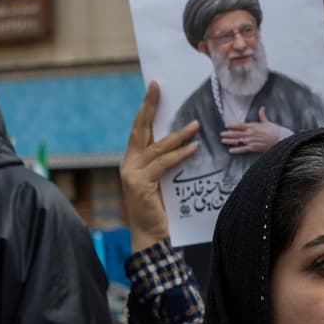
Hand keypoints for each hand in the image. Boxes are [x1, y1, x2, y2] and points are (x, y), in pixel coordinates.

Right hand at [120, 82, 197, 250]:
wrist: (152, 237)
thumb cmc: (161, 208)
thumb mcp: (162, 179)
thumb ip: (165, 160)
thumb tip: (183, 138)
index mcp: (132, 160)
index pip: (140, 129)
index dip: (146, 108)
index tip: (154, 87)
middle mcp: (128, 164)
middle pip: (140, 129)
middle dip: (149, 106)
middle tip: (157, 87)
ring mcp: (132, 174)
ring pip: (157, 147)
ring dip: (178, 135)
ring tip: (195, 125)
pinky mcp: (140, 185)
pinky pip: (163, 164)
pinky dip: (179, 154)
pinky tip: (193, 148)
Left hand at [220, 120, 287, 153]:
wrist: (280, 138)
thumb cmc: (274, 130)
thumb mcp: (267, 122)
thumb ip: (262, 115)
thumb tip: (262, 108)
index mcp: (253, 126)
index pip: (240, 125)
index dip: (232, 125)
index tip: (226, 125)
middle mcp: (250, 133)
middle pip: (236, 133)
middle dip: (228, 133)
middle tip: (221, 134)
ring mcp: (251, 141)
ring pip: (238, 141)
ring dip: (230, 141)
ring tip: (223, 140)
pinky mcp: (254, 148)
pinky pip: (243, 149)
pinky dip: (236, 150)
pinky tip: (230, 150)